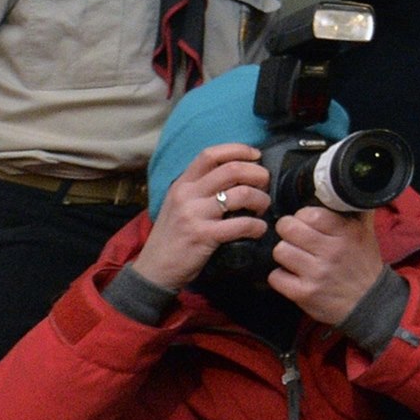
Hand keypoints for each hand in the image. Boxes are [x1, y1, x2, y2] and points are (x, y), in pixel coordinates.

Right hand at [130, 144, 269, 293]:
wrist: (154, 269)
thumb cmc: (173, 237)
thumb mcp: (179, 204)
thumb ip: (201, 189)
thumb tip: (237, 177)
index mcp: (182, 184)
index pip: (210, 154)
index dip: (238, 150)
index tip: (256, 155)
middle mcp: (187, 194)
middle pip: (232, 169)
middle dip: (258, 174)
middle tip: (265, 185)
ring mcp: (194, 214)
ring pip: (242, 194)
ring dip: (261, 199)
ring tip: (262, 209)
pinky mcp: (204, 236)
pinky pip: (242, 224)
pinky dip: (257, 226)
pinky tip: (258, 230)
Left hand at [268, 206, 384, 325]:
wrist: (369, 303)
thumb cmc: (363, 264)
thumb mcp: (366, 233)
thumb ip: (356, 208)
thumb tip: (347, 182)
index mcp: (346, 233)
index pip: (309, 214)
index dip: (302, 217)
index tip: (306, 223)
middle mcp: (331, 252)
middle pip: (288, 229)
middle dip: (288, 232)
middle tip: (295, 238)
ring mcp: (316, 274)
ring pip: (279, 251)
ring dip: (284, 254)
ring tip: (295, 258)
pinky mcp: (304, 293)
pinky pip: (275, 276)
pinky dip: (281, 277)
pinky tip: (293, 276)